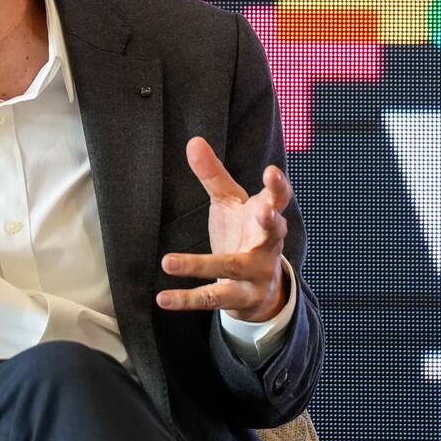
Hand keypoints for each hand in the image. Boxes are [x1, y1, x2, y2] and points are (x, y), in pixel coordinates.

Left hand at [157, 136, 291, 321]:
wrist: (260, 288)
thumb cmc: (244, 233)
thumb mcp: (230, 203)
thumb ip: (213, 175)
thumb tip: (193, 140)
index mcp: (266, 216)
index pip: (278, 198)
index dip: (277, 186)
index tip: (272, 171)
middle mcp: (268, 245)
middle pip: (273, 232)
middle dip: (270, 221)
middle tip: (262, 209)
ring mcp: (257, 274)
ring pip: (231, 268)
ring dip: (201, 265)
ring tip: (168, 261)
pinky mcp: (240, 298)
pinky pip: (212, 298)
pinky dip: (186, 299)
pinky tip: (162, 298)